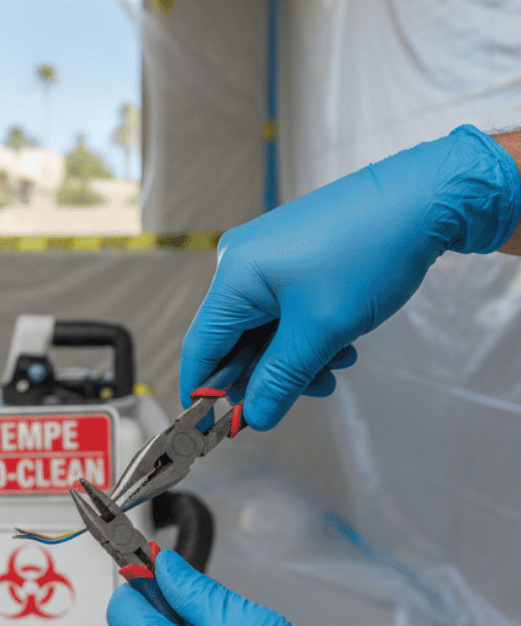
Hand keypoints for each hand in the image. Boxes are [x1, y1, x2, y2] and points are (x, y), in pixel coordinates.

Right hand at [182, 125, 520, 429]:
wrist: (424, 198)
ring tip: (337, 362)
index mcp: (235, 276)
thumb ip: (280, 380)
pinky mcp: (288, 255)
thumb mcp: (321, 332)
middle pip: (233, 342)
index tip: (215, 427)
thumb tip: (254, 418)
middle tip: (308, 390)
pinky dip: (305, 334)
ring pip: (263, 330)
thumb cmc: (371, 252)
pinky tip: (338, 341)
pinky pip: (281, 310)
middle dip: (269, 374)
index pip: (201, 349)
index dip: (205, 392)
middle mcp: (240, 263)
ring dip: (294, 357)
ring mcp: (264, 257)